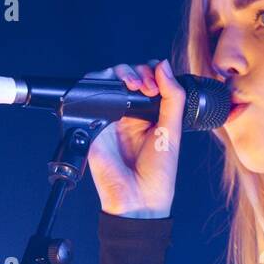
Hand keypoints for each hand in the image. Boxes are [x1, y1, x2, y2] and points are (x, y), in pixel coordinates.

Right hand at [84, 58, 184, 217]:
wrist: (139, 199)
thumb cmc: (158, 175)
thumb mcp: (172, 131)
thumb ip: (172, 97)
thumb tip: (163, 65)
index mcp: (149, 116)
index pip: (148, 81)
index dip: (152, 73)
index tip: (158, 82)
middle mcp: (128, 115)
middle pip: (127, 76)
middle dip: (137, 71)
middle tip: (147, 86)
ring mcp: (110, 118)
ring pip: (108, 81)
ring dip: (121, 73)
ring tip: (135, 86)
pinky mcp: (93, 125)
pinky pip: (90, 97)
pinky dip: (101, 86)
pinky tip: (118, 93)